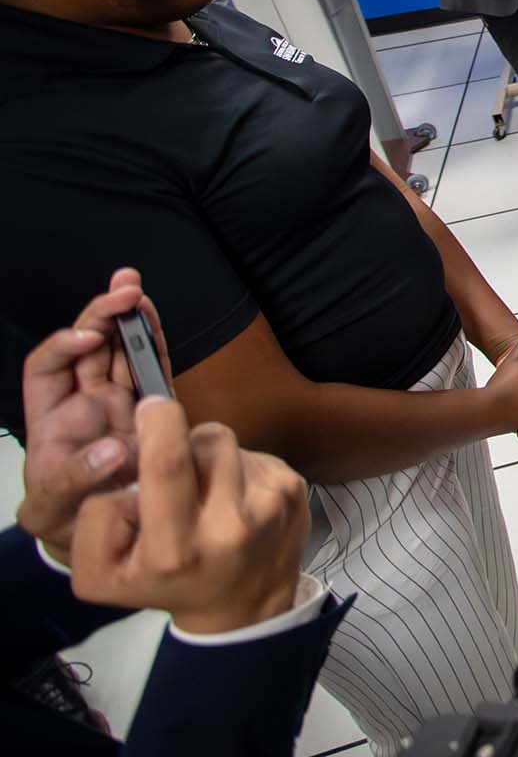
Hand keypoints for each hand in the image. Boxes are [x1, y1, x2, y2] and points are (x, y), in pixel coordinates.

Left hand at [18, 270, 171, 562]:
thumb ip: (73, 480)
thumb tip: (111, 449)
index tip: (90, 338)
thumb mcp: (52, 510)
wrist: (107, 542)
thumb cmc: (67, 524)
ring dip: (129, 318)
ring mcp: (119, 407)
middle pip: (89, 347)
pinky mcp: (151, 415)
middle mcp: (84, 406)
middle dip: (102, 314)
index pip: (48, 367)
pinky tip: (152, 319)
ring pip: (121, 351)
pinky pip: (152, 372)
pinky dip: (154, 344)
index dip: (65, 345)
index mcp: (53, 421)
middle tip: (123, 289)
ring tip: (135, 289)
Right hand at [69, 399, 308, 634]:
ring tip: (201, 491)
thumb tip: (131, 466)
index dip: (158, 422)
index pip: (169, 462)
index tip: (150, 408)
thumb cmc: (165, 585)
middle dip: (179, 438)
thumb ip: (97, 518)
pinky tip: (231, 497)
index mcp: (178, 549)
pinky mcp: (294, 490)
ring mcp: (271, 505)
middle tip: (170, 463)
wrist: (243, 608)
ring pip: (226, 442)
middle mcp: (232, 525)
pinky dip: (234, 467)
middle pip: (204, 440)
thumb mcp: (102, 573)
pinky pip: (251, 453)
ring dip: (207, 455)